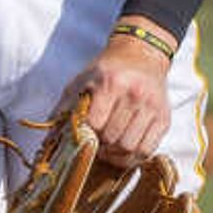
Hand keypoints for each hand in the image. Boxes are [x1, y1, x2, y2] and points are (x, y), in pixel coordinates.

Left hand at [54, 23, 173, 166]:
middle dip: (100, 146)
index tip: (83, 135)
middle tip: (96, 143)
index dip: (86, 135)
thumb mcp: (80, 81)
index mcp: (111, 83)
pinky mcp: (164, 118)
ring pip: (130, 147)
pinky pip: (148, 150)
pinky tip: (123, 150)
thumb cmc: (106, 71)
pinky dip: (133, 157)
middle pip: (113, 138)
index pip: (95, 123)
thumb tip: (48, 139)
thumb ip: (63, 108)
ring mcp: (152, 107)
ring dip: (116, 154)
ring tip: (108, 147)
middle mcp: (134, 94)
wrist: (141, 55)